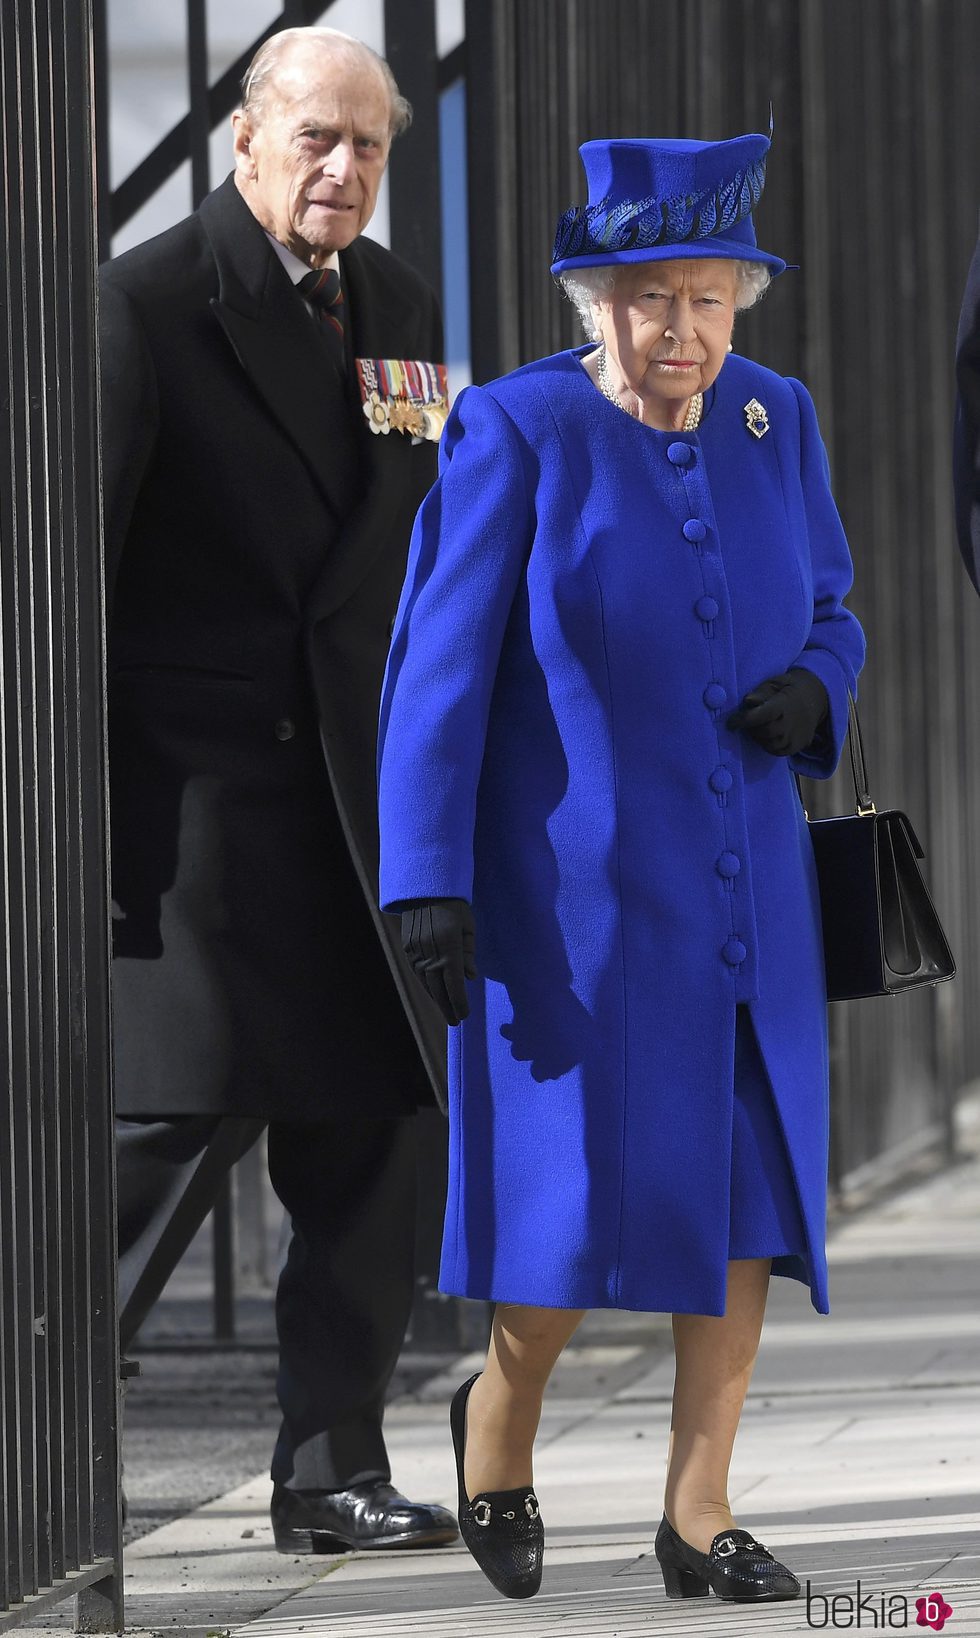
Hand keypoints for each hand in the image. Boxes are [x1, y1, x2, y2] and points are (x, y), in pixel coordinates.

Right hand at [400, 898, 476, 1024]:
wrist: (425, 889)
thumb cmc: (454, 907)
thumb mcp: (468, 927)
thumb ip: (469, 954)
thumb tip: (469, 978)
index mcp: (449, 947)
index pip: (454, 984)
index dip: (459, 1002)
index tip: (465, 1016)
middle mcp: (430, 952)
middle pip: (439, 988)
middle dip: (448, 1007)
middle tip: (455, 1020)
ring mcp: (416, 951)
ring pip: (426, 983)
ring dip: (436, 998)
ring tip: (446, 1009)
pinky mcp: (408, 948)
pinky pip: (417, 973)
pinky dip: (426, 985)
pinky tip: (433, 992)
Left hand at [727, 668, 828, 756]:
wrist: (817, 698)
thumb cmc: (789, 689)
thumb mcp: (775, 683)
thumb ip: (761, 692)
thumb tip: (748, 701)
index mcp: (784, 705)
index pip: (761, 715)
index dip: (743, 720)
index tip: (730, 722)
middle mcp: (791, 724)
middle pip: (763, 732)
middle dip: (750, 728)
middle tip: (747, 720)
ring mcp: (795, 737)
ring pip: (767, 743)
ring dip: (758, 736)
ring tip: (760, 724)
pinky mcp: (796, 747)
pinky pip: (775, 751)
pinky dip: (766, 744)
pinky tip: (767, 733)